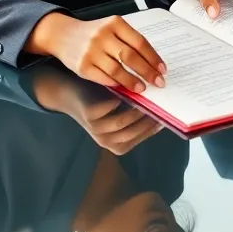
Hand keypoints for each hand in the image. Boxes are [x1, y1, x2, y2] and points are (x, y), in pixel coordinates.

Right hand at [26, 13, 165, 92]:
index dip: (153, 57)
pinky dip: (115, 83)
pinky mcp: (81, 65)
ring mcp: (91, 51)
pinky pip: (103, 77)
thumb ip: (129, 40)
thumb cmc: (93, 33)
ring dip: (132, 81)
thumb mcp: (112, 28)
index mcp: (115, 23)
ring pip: (117, 70)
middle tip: (158, 82)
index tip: (162, 69)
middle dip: (147, 71)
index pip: (140, 42)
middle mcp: (102, 36)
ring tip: (142, 88)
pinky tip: (123, 87)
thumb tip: (151, 63)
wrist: (61, 34)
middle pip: (130, 56)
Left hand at [35, 71, 163, 153]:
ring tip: (149, 98)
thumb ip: (136, 115)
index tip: (166, 116)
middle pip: (132, 133)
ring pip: (122, 123)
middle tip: (161, 106)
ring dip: (137, 112)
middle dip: (148, 121)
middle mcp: (104, 139)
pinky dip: (123, 100)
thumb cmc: (98, 100)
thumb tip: (162, 110)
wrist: (66, 93)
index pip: (140, 139)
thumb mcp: (118, 112)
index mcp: (114, 142)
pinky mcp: (89, 114)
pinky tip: (132, 89)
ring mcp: (95, 128)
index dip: (153, 129)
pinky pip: (111, 109)